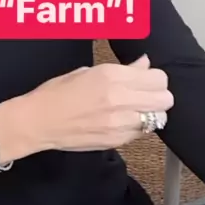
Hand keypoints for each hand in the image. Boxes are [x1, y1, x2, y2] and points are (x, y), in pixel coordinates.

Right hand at [27, 55, 173, 152]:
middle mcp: (119, 99)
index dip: (155, 78)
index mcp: (111, 76)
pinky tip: (124, 120)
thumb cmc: (57, 92)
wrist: (38, 121)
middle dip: (159, 95)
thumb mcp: (90, 71)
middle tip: (146, 94)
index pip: (158, 78)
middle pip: (165, 99)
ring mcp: (120, 123)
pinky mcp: (116, 141)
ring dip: (152, 112)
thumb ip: (123, 70)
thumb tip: (144, 64)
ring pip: (158, 118)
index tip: (147, 79)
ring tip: (137, 109)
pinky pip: (142, 133)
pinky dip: (139, 126)